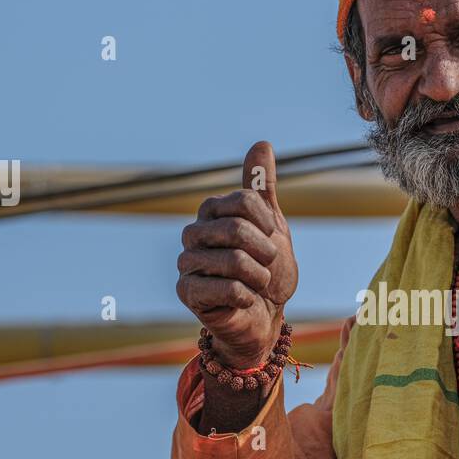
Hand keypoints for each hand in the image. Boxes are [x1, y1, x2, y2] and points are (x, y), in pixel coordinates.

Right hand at [176, 141, 298, 368]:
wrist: (265, 315)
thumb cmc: (267, 269)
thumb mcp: (271, 225)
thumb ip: (262, 187)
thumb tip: (262, 143)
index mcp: (211, 212)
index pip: (243, 200)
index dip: (267, 222)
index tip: (272, 237)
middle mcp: (193, 233)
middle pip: (236, 229)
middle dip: (265, 252)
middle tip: (268, 265)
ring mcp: (187, 263)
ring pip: (233, 261)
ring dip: (259, 276)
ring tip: (258, 284)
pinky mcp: (187, 292)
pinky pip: (227, 289)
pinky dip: (248, 296)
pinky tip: (246, 300)